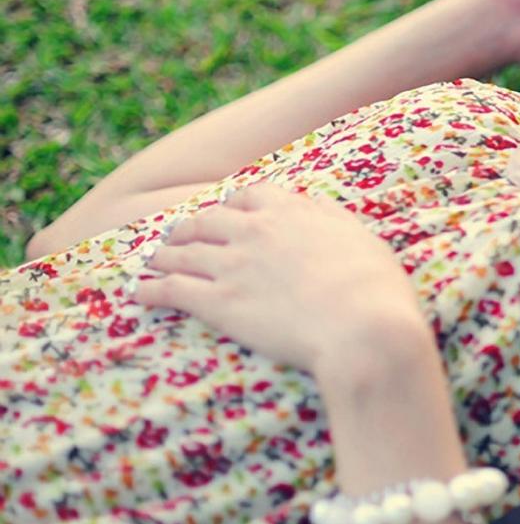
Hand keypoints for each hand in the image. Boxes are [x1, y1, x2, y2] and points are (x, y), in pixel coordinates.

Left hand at [131, 182, 427, 376]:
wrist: (364, 327)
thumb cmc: (375, 288)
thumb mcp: (362, 239)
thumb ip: (331, 220)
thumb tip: (315, 209)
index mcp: (290, 211)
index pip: (249, 195)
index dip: (235, 205)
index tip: (230, 213)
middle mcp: (253, 231)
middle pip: (206, 220)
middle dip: (190, 228)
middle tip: (180, 236)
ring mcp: (231, 265)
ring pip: (181, 252)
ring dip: (163, 255)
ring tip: (153, 261)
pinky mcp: (216, 303)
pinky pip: (170, 289)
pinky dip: (150, 289)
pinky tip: (139, 292)